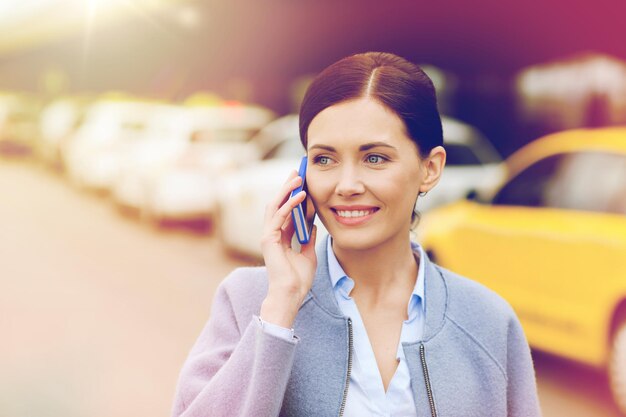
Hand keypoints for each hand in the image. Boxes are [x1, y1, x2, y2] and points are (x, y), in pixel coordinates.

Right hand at [260, 170, 317, 327]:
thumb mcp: (309, 253)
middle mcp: (272, 233)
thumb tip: (313, 223)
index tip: (304, 181)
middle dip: (288, 186)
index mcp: (281, 237)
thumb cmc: (299, 279)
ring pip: (275, 205)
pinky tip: (301, 195)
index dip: (294, 195)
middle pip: (279, 203)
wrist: (291, 294)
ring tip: (299, 177)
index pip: (287, 210)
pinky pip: (279, 216)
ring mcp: (268, 235)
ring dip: (287, 190)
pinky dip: (290, 204)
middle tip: (298, 171)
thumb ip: (308, 237)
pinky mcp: (268, 239)